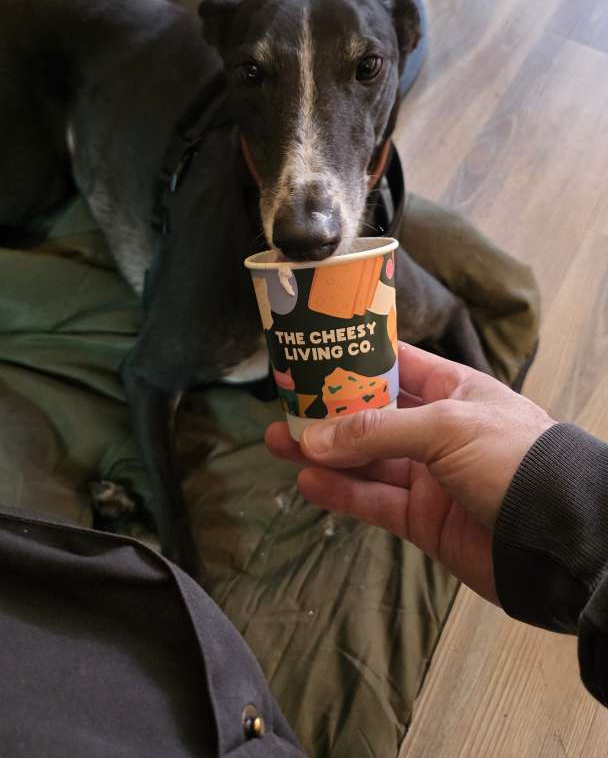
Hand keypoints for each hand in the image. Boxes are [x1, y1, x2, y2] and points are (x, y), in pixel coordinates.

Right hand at [265, 343, 553, 602]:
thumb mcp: (447, 428)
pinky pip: (374, 501)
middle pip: (372, 416)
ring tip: (280, 443)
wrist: (558, 539)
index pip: (396, 365)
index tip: (312, 355)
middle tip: (284, 406)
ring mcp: (431, 476)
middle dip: (328, 413)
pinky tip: (310, 481)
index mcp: (455, 390)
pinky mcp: (424, 519)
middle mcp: (440, 430)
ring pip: (366, 460)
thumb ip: (379, 431)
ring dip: (324, 453)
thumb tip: (316, 438)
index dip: (355, 360)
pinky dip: (342, 493)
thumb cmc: (517, 461)